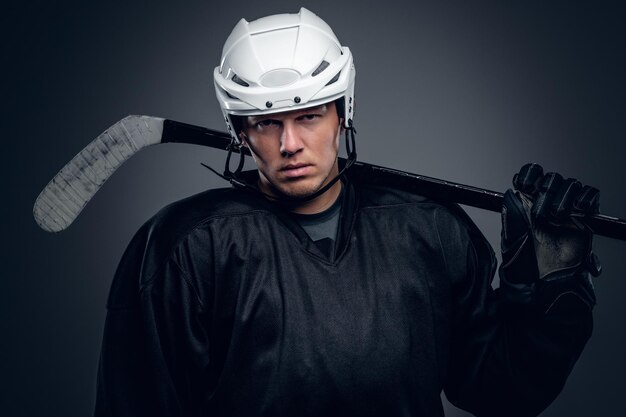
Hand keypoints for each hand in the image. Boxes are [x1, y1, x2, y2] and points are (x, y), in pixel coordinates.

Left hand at [500, 163, 600, 286]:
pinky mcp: (585, 217)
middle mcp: (546, 202)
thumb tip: (512, 191)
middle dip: (546, 191)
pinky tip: (578, 209)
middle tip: (540, 215)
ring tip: (557, 218)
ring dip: (564, 197)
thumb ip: (512, 212)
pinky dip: (586, 197)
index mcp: (525, 202)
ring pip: (571, 184)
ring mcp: (566, 209)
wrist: (545, 281)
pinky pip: (590, 196)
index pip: (530, 174)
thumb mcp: (511, 236)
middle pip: (552, 178)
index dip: (529, 175)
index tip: (525, 185)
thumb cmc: (524, 262)